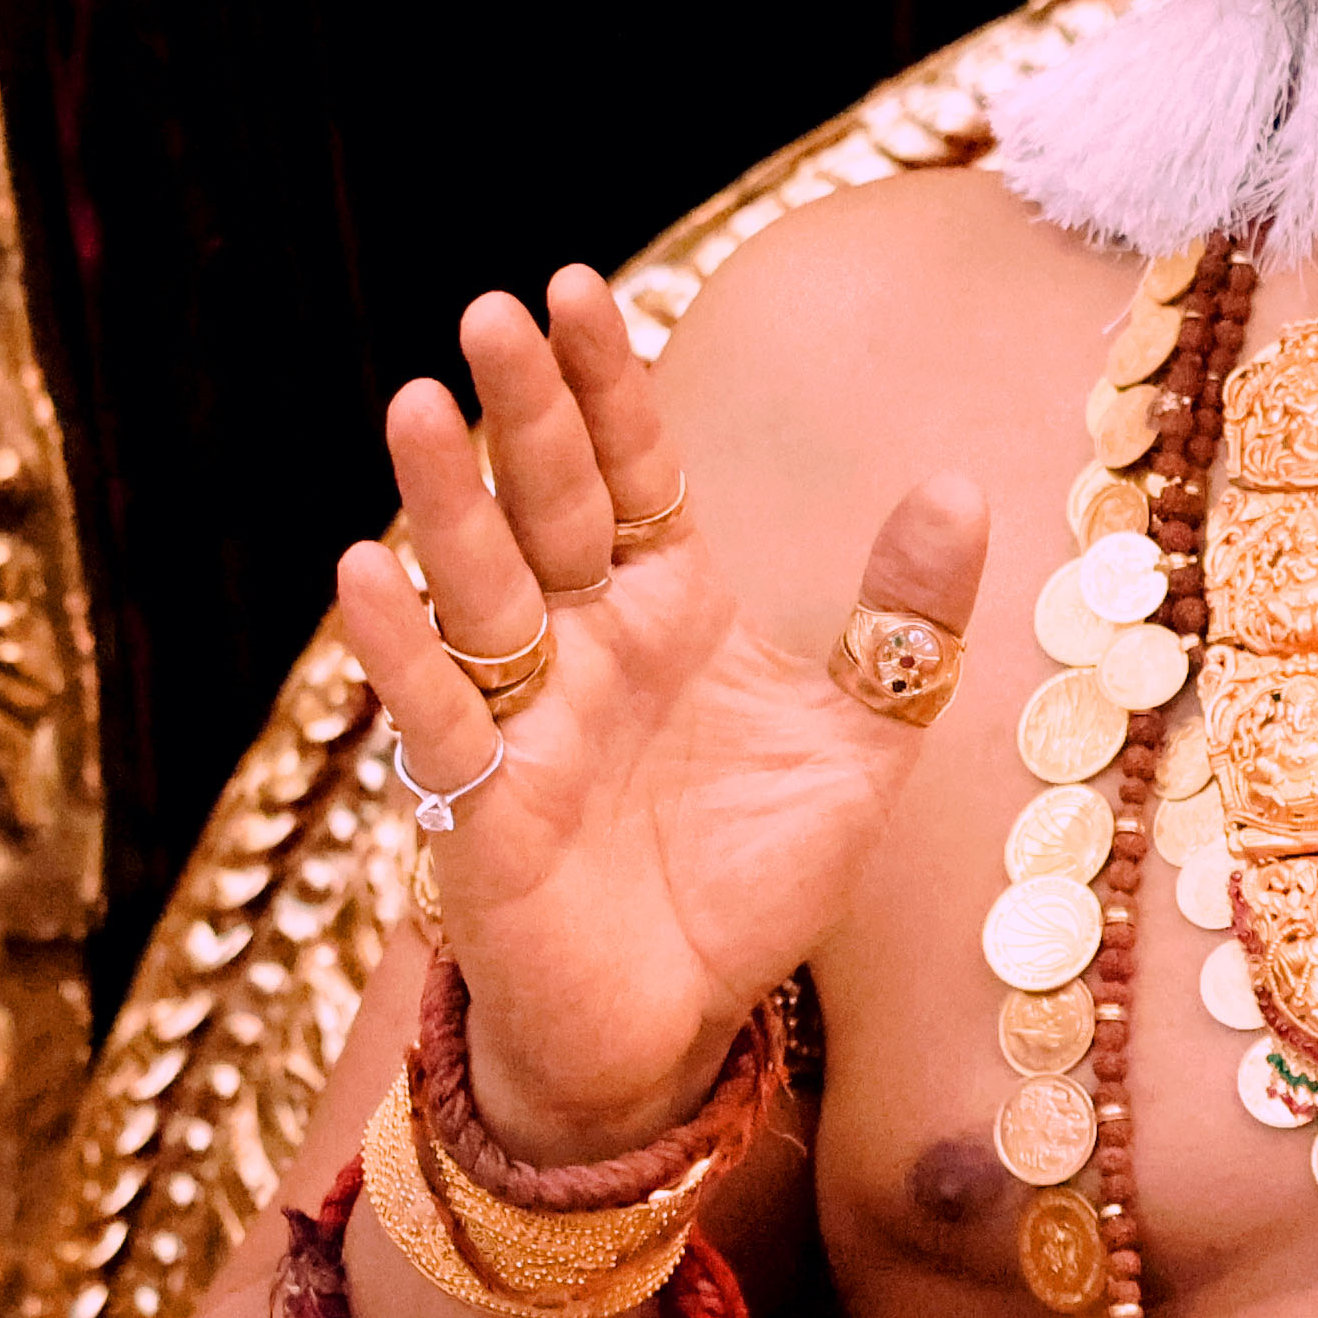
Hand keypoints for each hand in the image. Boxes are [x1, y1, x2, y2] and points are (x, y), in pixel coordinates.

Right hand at [339, 267, 984, 1162]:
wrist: (673, 1030)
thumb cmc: (743, 883)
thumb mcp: (858, 746)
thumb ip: (905, 625)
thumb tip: (955, 482)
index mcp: (667, 606)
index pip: (634, 469)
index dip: (609, 385)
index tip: (585, 287)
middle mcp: (584, 643)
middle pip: (548, 505)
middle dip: (524, 411)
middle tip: (493, 311)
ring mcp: (526, 719)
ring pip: (480, 588)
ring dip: (447, 500)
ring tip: (418, 403)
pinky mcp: (483, 807)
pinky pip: (436, 714)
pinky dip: (400, 647)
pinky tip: (362, 570)